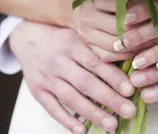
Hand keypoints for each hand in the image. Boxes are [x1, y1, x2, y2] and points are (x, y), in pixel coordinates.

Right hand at [9, 22, 136, 132]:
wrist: (27, 38)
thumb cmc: (60, 38)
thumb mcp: (79, 34)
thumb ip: (98, 48)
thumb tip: (128, 61)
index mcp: (72, 45)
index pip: (95, 63)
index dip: (113, 77)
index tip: (130, 89)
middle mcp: (58, 62)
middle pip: (86, 83)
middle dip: (109, 99)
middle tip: (129, 111)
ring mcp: (47, 78)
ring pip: (71, 98)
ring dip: (93, 113)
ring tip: (112, 125)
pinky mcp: (38, 91)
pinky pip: (52, 108)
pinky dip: (66, 120)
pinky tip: (82, 130)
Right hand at [72, 0, 157, 52]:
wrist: (70, 12)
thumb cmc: (103, 1)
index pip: (123, 6)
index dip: (143, 11)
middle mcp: (87, 16)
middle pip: (120, 27)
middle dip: (143, 31)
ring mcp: (85, 34)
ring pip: (115, 45)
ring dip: (138, 46)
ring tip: (156, 45)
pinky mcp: (87, 49)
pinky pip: (109, 57)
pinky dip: (128, 56)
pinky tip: (142, 54)